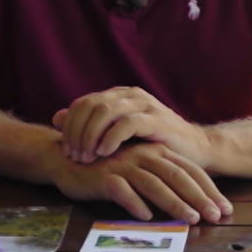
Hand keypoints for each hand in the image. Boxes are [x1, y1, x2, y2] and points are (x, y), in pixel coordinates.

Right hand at [51, 141, 232, 223]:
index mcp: (155, 153)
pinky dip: (134, 203)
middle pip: (177, 176)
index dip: (209, 190)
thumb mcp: (138, 173)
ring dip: (174, 202)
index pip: (189, 171)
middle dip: (200, 198)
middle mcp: (143, 156)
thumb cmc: (108, 169)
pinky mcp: (103, 177)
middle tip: (216, 217)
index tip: (225, 210)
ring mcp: (123, 165)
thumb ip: (161, 185)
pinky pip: (121, 190)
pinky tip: (146, 216)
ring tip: (191, 219)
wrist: (67, 158)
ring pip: (154, 184)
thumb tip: (190, 209)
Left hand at [52, 87, 212, 165]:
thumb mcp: (117, 136)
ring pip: (104, 111)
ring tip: (86, 157)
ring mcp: (144, 104)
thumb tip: (56, 117)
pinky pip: (126, 123)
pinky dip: (110, 138)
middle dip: (77, 132)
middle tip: (74, 156)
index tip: (66, 150)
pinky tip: (104, 153)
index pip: (83, 103)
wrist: (195, 151)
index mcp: (118, 96)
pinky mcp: (156, 119)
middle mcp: (129, 95)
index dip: (70, 126)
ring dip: (90, 135)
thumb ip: (88, 125)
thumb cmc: (153, 145)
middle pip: (90, 106)